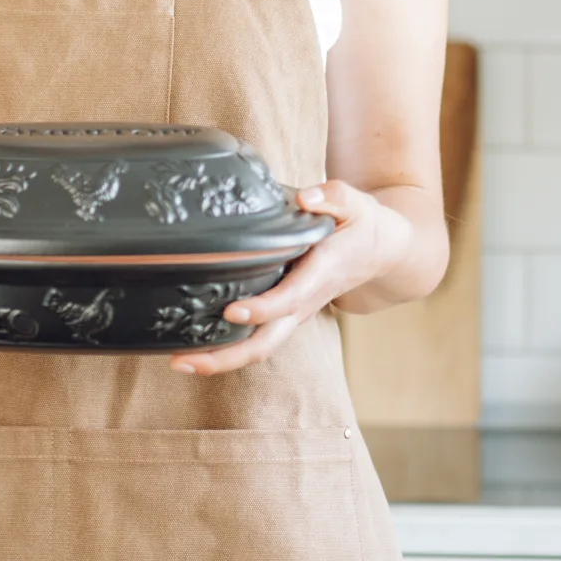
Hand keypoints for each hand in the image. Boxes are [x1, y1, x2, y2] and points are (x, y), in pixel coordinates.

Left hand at [171, 179, 402, 376]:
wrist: (381, 252)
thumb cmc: (362, 224)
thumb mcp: (355, 203)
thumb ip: (332, 197)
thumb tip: (305, 197)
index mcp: (320, 274)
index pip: (290, 298)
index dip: (262, 308)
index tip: (232, 311)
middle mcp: (305, 302)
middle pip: (267, 342)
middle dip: (227, 357)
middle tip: (184, 361)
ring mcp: (295, 313)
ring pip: (259, 348)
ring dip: (221, 360)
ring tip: (179, 363)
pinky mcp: (286, 314)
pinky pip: (258, 339)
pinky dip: (227, 349)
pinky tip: (194, 347)